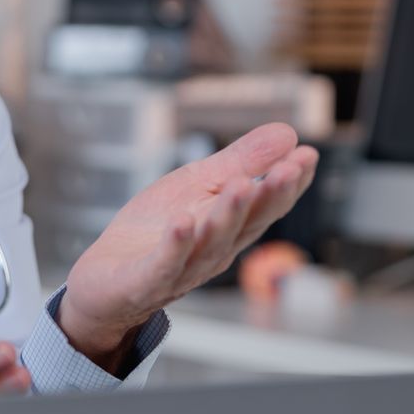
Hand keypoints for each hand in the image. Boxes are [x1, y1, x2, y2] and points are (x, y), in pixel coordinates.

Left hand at [59, 123, 319, 365]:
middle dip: (269, 196)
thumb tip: (288, 132)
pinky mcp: (145, 281)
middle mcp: (214, 251)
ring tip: (242, 185)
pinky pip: (164, 265)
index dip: (290, 183)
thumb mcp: (198, 185)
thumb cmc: (155, 232)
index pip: (267, 205)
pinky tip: (183, 222)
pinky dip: (176, 245)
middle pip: (246, 225)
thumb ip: (241, 161)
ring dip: (228, 215)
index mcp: (231, 228)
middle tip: (289, 168)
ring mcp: (182, 269)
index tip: (307, 155)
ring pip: (211, 243)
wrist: (105, 281)